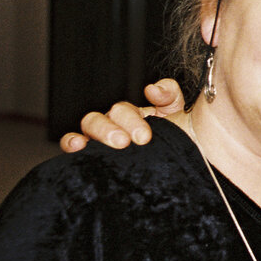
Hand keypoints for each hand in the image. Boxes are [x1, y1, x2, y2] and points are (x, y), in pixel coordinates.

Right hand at [58, 79, 186, 151]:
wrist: (188, 171)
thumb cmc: (182, 143)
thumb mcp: (180, 115)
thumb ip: (169, 94)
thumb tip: (151, 89)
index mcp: (135, 116)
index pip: (125, 109)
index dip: (133, 119)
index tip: (146, 137)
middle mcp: (116, 127)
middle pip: (106, 117)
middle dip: (119, 127)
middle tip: (135, 142)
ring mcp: (103, 142)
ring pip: (89, 127)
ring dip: (100, 133)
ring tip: (116, 145)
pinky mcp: (93, 160)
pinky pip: (73, 147)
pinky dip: (71, 143)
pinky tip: (77, 147)